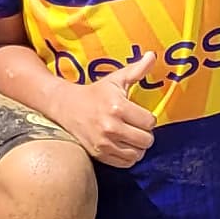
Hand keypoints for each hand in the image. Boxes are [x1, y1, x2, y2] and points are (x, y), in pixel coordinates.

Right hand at [52, 46, 168, 166]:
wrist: (66, 106)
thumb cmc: (95, 93)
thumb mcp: (115, 79)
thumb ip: (137, 70)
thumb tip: (153, 55)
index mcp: (117, 107)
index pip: (150, 122)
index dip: (148, 119)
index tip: (139, 114)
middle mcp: (111, 126)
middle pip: (146, 140)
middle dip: (145, 134)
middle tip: (136, 127)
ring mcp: (104, 143)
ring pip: (137, 154)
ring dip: (137, 147)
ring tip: (131, 137)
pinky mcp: (99, 154)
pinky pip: (125, 163)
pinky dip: (128, 156)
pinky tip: (123, 145)